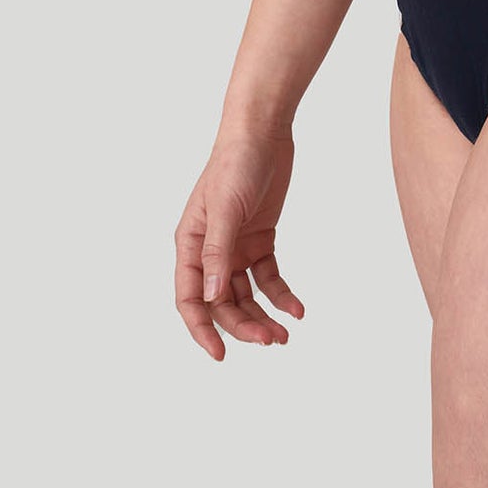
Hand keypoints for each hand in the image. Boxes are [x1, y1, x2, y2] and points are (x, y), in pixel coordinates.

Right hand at [173, 127, 304, 359]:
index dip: (201, 330)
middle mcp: (210, 250)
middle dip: (243, 325)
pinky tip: (297, 308)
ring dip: (262, 315)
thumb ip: (217, 253)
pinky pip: (268, 276)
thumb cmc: (235, 163)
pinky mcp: (260, 239)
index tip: (220, 355)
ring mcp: (236, 246)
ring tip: (284, 334)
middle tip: (271, 340)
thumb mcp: (225, 209)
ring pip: (245, 295)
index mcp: (190, 244)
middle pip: (221, 302)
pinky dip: (281, 294)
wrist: (263, 132)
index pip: (190, 299)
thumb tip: (210, 298)